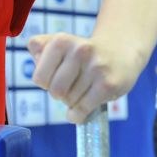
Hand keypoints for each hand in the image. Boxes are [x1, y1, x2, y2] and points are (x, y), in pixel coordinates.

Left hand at [27, 32, 142, 122]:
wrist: (120, 51)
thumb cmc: (80, 52)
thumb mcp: (58, 42)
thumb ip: (38, 46)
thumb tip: (36, 57)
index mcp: (61, 41)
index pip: (39, 78)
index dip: (45, 83)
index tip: (53, 79)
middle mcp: (79, 50)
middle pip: (55, 91)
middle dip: (58, 95)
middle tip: (68, 89)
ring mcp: (96, 67)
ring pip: (70, 101)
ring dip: (71, 102)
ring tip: (79, 93)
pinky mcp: (108, 84)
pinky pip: (83, 109)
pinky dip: (78, 115)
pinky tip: (78, 112)